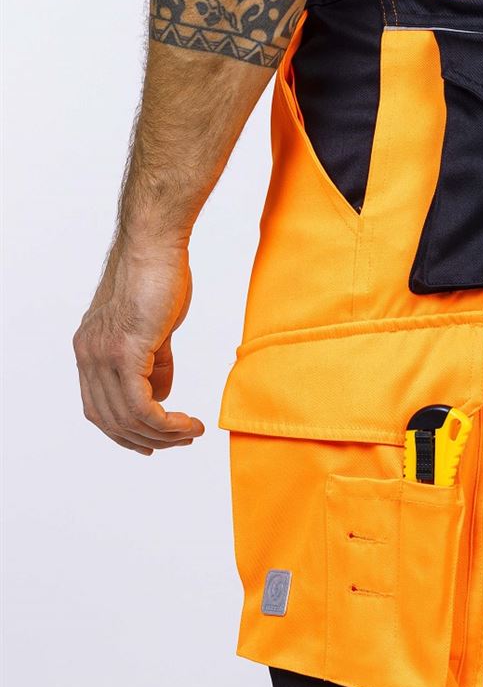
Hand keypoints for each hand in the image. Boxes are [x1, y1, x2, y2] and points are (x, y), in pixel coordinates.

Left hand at [73, 237, 204, 454]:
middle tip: (181, 439)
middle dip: (148, 438)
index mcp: (90, 350)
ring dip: (162, 433)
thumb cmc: (158, 276)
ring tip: (190, 431)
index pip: (98, 408)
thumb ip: (153, 364)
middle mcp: (88, 355)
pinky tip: (185, 423)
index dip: (125, 432)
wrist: (154, 245)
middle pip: (110, 420)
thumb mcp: (153, 329)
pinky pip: (140, 405)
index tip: (154, 442)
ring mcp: (101, 355)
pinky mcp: (123, 352)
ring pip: (127, 418)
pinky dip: (165, 422)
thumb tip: (160, 395)